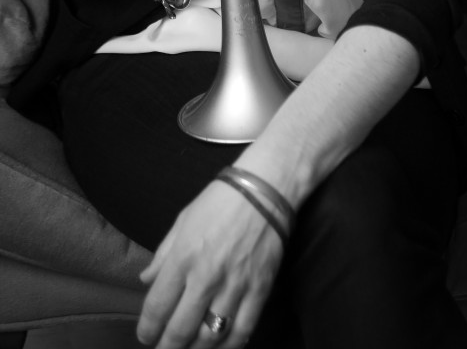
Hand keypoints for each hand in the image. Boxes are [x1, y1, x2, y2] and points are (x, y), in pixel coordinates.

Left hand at [136, 179, 284, 348]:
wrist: (265, 189)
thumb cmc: (220, 200)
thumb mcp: (183, 220)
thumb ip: (163, 254)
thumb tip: (146, 280)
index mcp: (183, 257)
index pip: (157, 306)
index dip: (147, 329)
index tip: (146, 335)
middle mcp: (206, 276)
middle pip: (181, 329)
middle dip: (167, 347)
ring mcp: (235, 286)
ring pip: (211, 336)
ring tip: (189, 348)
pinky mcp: (260, 290)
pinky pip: (243, 330)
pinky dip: (230, 346)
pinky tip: (220, 346)